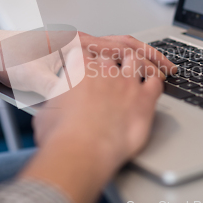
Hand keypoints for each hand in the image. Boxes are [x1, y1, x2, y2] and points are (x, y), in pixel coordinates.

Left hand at [0, 30, 173, 97]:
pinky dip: (119, 60)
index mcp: (76, 44)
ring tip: (152, 69)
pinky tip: (122, 73)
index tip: (164, 70)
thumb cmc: (8, 61)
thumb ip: (56, 88)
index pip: (123, 48)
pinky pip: (101, 53)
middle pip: (125, 43)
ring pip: (114, 47)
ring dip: (135, 57)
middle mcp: (79, 42)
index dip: (147, 59)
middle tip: (168, 68)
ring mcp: (75, 46)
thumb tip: (73, 99)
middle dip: (149, 55)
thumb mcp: (32, 78)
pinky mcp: (69, 53)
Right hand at [33, 53, 163, 173]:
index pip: (85, 51)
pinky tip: (156, 83)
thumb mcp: (46, 112)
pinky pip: (156, 82)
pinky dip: (156, 80)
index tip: (87, 63)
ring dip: (137, 63)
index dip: (87, 57)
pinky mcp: (144, 99)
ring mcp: (126, 82)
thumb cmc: (61, 135)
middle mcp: (104, 70)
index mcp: (79, 68)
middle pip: (112, 52)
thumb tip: (49, 109)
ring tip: (139, 68)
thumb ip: (52, 103)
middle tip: (113, 67)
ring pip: (136, 60)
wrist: (82, 151)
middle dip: (112, 58)